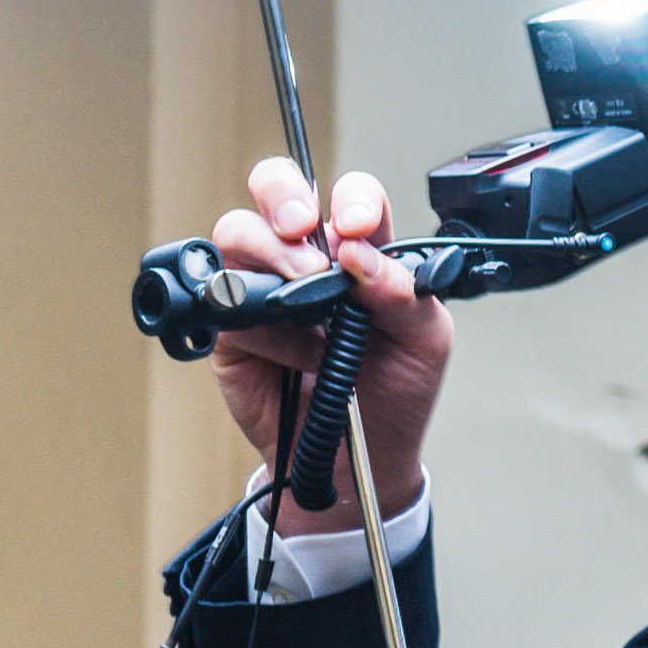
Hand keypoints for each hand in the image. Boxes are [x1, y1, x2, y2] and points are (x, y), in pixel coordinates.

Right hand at [206, 157, 452, 529]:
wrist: (358, 458)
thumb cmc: (394, 393)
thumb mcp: (425, 342)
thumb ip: (404, 293)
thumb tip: (360, 254)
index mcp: (361, 253)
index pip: (352, 199)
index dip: (351, 199)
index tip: (355, 226)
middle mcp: (307, 259)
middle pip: (276, 190)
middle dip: (282, 195)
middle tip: (300, 227)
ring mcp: (265, 288)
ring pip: (237, 233)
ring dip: (269, 254)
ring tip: (303, 297)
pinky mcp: (233, 327)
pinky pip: (222, 300)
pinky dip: (257, 318)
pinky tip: (292, 349)